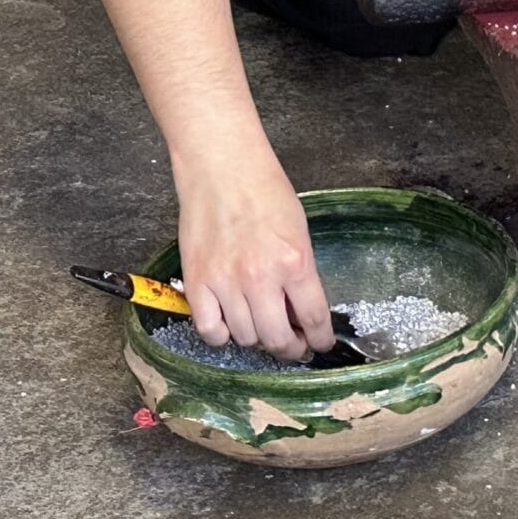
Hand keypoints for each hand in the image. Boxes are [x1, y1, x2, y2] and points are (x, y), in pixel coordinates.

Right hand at [170, 144, 333, 359]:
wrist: (224, 170)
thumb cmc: (265, 192)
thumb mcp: (299, 231)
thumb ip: (301, 273)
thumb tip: (301, 311)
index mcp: (294, 261)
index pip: (313, 317)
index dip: (319, 338)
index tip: (320, 344)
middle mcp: (260, 278)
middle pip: (277, 337)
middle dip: (290, 348)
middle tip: (293, 346)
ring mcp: (226, 283)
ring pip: (245, 337)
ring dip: (257, 338)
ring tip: (262, 327)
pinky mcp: (197, 283)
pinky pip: (209, 330)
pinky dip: (221, 335)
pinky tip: (230, 324)